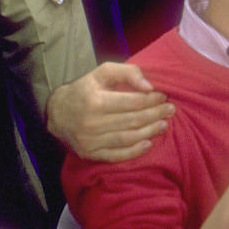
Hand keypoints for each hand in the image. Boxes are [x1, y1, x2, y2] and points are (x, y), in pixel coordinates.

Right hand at [47, 62, 174, 160]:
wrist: (57, 114)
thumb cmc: (85, 90)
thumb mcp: (102, 73)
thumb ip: (126, 73)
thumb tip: (149, 86)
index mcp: (95, 101)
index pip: (131, 102)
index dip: (151, 100)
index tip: (164, 97)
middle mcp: (91, 123)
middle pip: (132, 121)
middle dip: (155, 115)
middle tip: (171, 110)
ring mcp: (90, 141)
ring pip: (127, 138)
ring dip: (149, 132)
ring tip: (164, 125)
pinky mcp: (90, 154)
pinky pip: (116, 155)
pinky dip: (134, 152)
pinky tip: (148, 144)